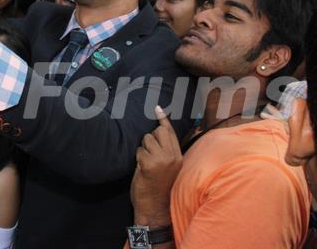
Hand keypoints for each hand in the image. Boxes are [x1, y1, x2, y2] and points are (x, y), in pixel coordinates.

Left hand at [130, 106, 182, 225]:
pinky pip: (139, 151)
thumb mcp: (169, 168)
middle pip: (157, 132)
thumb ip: (166, 151)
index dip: (163, 120)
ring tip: (146, 164)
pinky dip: (137, 159)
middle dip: (150, 139)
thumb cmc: (159, 188)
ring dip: (143, 150)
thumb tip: (157, 133)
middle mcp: (172, 156)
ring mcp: (162, 160)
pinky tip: (142, 170)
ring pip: (146, 140)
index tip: (157, 108)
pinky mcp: (149, 164)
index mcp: (178, 157)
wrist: (155, 208)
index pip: (170, 133)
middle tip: (149, 154)